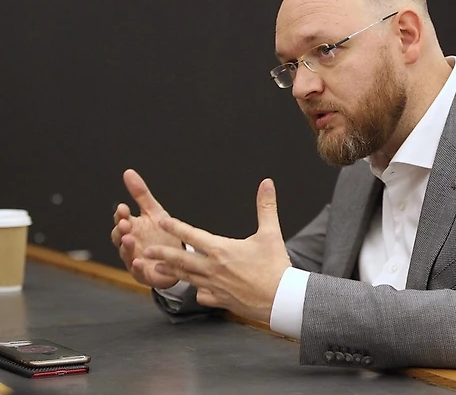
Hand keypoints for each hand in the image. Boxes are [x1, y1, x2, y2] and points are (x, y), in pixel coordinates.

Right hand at [110, 169, 182, 288]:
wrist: (176, 257)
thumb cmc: (161, 234)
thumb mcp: (154, 211)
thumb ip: (141, 194)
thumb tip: (128, 172)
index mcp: (132, 227)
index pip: (122, 219)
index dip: (121, 214)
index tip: (123, 207)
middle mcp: (130, 243)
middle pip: (119, 237)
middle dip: (121, 230)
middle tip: (125, 223)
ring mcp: (134, 258)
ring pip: (125, 253)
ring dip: (126, 247)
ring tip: (129, 239)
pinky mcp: (143, 273)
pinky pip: (137, 271)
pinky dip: (136, 267)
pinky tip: (138, 262)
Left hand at [142, 178, 291, 322]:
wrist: (281, 299)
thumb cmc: (275, 266)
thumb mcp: (271, 233)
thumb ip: (266, 207)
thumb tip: (267, 183)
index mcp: (222, 250)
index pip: (193, 235)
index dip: (176, 227)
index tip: (162, 220)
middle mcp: (213, 268)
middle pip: (181, 259)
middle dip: (162, 252)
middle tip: (146, 249)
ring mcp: (215, 286)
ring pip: (188, 277)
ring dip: (171, 271)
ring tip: (157, 266)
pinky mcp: (221, 300)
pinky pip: (203, 295)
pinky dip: (198, 291)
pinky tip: (195, 289)